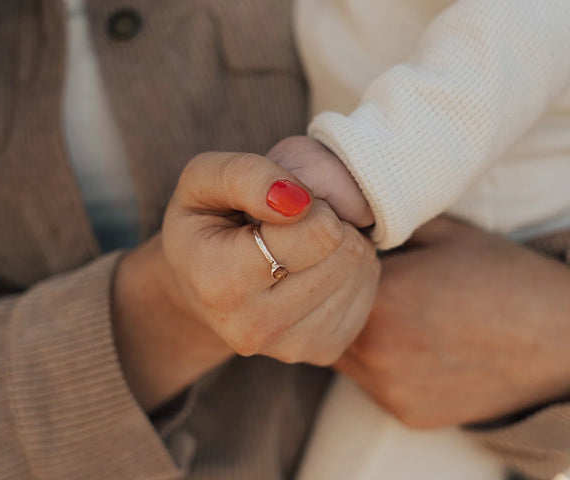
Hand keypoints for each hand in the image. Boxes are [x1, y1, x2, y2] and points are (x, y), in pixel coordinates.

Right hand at [113, 152, 379, 410]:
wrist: (202, 287)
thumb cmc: (207, 222)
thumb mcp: (204, 179)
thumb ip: (247, 176)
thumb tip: (299, 201)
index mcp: (221, 282)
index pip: (319, 230)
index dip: (310, 201)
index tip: (284, 204)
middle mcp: (255, 326)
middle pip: (346, 250)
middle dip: (330, 221)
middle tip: (296, 222)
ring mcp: (292, 346)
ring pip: (361, 270)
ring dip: (343, 243)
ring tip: (304, 243)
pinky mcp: (323, 350)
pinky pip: (368, 292)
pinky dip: (350, 269)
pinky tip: (316, 266)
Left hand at [336, 217, 569, 427]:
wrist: (564, 339)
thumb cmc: (506, 276)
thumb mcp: (444, 233)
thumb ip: (384, 227)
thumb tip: (345, 222)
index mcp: (382, 298)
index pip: (323, 279)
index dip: (331, 266)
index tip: (344, 256)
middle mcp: (376, 351)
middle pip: (325, 322)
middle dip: (336, 302)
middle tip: (368, 284)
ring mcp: (390, 389)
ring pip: (344, 356)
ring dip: (356, 334)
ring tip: (398, 313)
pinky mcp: (407, 414)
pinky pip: (373, 383)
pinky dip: (382, 363)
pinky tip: (418, 344)